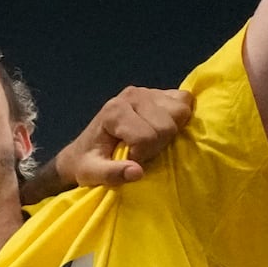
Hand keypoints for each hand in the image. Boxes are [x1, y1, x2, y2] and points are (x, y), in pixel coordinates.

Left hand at [24, 86, 193, 201]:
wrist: (83, 151)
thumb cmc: (87, 163)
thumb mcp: (92, 173)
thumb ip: (112, 174)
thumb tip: (137, 172)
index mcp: (114, 111)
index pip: (147, 136)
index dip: (142, 155)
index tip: (128, 159)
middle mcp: (131, 95)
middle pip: (167, 125)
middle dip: (158, 145)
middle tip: (142, 151)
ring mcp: (147, 91)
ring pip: (180, 111)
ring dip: (171, 132)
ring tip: (152, 140)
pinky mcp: (159, 93)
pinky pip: (184, 100)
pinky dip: (180, 117)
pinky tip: (163, 128)